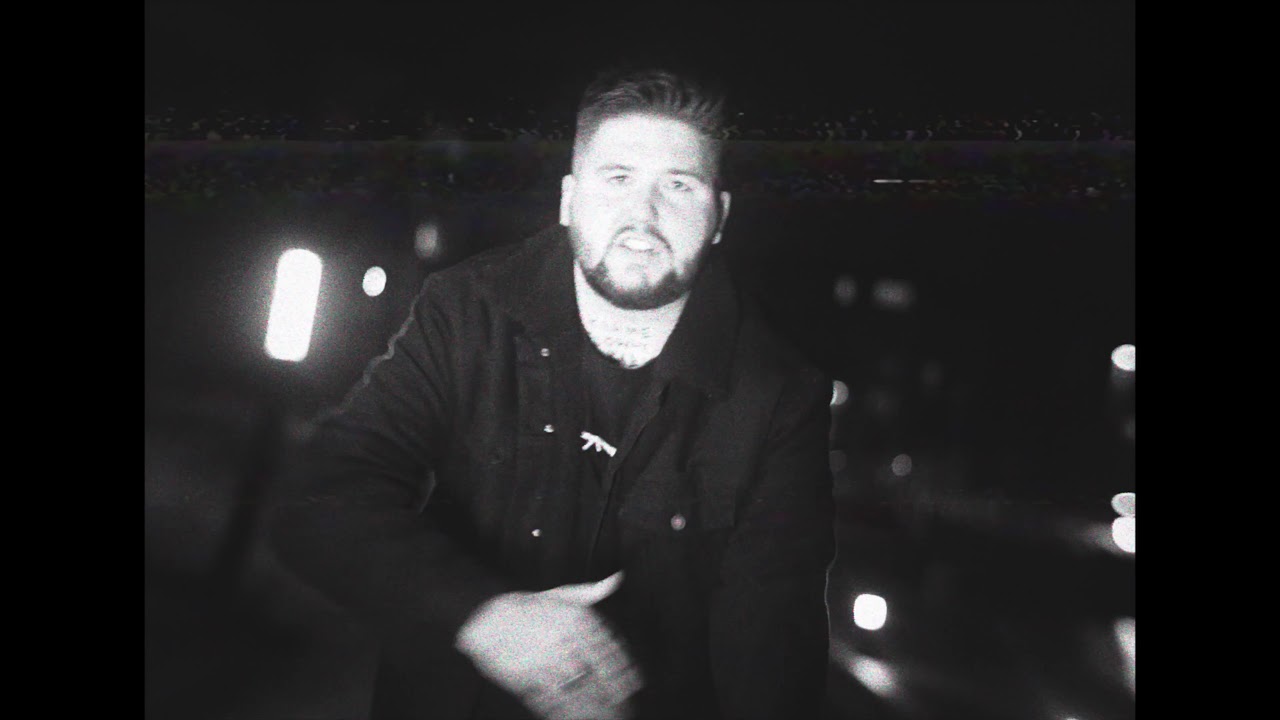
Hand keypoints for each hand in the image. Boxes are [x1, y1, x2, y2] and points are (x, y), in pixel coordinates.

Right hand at [455, 571, 642, 719]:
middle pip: (599, 671)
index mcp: (578, 619)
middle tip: (624, 704)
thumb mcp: (563, 594)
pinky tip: (575, 714)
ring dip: (595, 704)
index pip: (610, 649)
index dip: (624, 670)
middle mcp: (567, 639)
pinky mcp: (531, 675)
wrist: (489, 616)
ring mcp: (549, 659)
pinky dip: (567, 709)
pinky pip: (555, 697)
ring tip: (605, 715)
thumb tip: (618, 578)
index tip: (632, 683)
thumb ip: (593, 590)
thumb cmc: (530, 606)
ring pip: (580, 687)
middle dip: (614, 690)